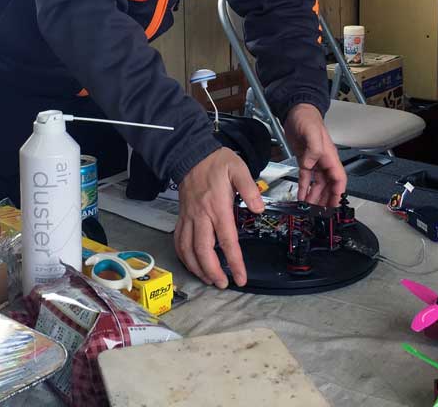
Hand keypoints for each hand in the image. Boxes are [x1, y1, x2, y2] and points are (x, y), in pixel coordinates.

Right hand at [174, 147, 264, 288]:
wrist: (191, 154)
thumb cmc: (216, 162)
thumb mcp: (238, 168)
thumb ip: (249, 189)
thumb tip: (259, 208)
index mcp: (217, 207)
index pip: (227, 240)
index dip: (234, 262)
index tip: (240, 277)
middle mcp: (201, 216)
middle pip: (203, 250)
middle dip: (212, 271)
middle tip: (223, 284)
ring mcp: (188, 217)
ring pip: (187, 249)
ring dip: (196, 268)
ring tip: (208, 279)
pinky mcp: (181, 216)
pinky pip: (179, 240)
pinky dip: (183, 256)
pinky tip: (191, 264)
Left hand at [284, 103, 346, 207]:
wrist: (296, 111)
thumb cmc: (307, 118)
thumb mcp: (311, 132)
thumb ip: (314, 148)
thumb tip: (311, 163)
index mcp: (329, 156)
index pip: (338, 178)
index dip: (338, 192)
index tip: (335, 204)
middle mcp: (323, 160)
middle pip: (329, 184)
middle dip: (327, 198)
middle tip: (322, 212)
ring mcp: (314, 161)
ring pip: (318, 184)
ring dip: (315, 196)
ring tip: (311, 208)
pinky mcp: (304, 160)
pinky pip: (306, 178)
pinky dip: (304, 188)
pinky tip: (301, 196)